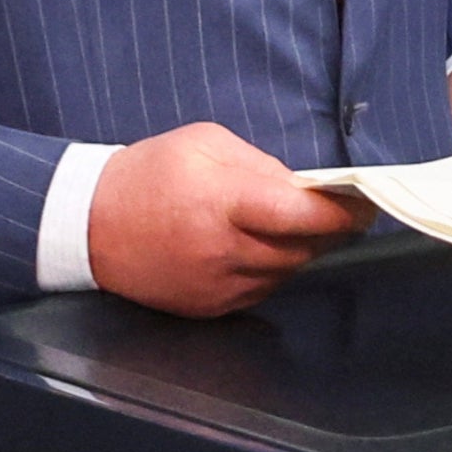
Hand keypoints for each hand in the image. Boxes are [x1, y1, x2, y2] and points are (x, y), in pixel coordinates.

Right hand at [89, 122, 367, 317]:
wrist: (87, 225)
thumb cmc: (148, 174)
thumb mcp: (204, 144)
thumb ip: (260, 165)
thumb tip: (304, 189)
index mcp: (223, 203)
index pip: (303, 216)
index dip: (342, 213)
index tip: (364, 205)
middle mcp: (224, 252)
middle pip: (302, 248)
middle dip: (325, 229)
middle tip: (338, 210)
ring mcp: (217, 286)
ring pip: (286, 272)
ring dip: (298, 249)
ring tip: (288, 224)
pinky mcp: (210, 307)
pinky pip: (261, 290)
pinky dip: (270, 269)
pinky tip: (255, 246)